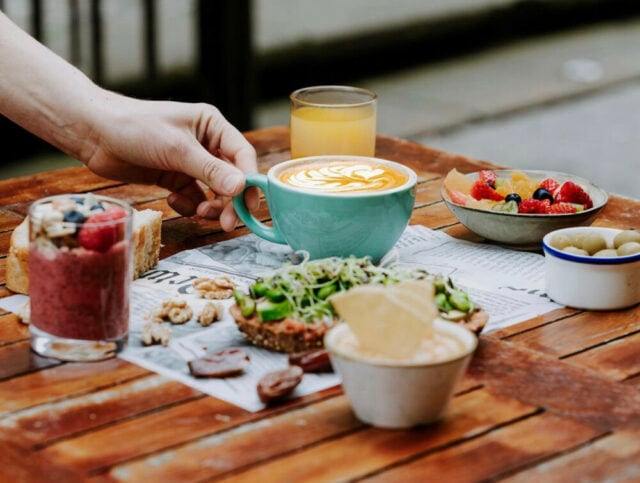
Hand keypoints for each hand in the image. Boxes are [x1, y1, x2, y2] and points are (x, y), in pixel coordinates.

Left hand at [85, 92, 257, 230]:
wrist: (93, 133)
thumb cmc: (135, 127)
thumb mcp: (176, 149)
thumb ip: (210, 170)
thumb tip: (241, 188)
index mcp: (212, 126)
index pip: (242, 156)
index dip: (249, 181)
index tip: (248, 206)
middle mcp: (206, 144)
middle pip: (232, 178)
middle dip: (230, 201)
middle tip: (227, 223)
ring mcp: (190, 162)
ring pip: (214, 192)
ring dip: (210, 206)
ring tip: (198, 212)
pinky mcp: (174, 177)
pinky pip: (193, 197)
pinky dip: (188, 205)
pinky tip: (173, 200)